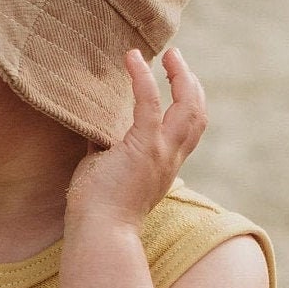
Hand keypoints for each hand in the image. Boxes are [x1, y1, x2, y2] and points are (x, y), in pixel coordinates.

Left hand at [66, 48, 207, 231]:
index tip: (175, 80)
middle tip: (176, 59)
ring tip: (168, 54)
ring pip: (189, 107)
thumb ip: (105, 145)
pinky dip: (143, 78)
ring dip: (181, 75)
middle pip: (198, 114)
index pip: (188, 129)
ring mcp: (161, 153)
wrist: (99, 232)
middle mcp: (170, 158)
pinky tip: (133, 59)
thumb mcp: (105, 168)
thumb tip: (90, 124)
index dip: (186, 101)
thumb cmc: (97, 209)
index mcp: (165, 165)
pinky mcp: (143, 148)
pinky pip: (150, 104)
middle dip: (191, 82)